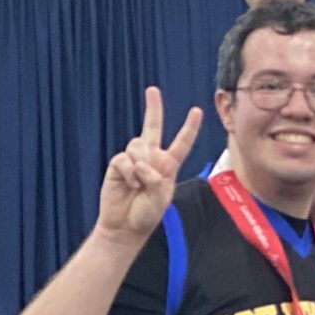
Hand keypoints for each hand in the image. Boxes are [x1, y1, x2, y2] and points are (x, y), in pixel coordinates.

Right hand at [98, 88, 203, 241]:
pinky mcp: (117, 165)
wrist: (125, 225)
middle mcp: (151, 158)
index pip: (181, 143)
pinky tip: (129, 184)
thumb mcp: (161, 197)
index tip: (196, 111)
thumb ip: (156, 179)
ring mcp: (133, 160)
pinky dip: (128, 172)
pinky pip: (124, 159)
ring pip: (138, 146)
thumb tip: (141, 164)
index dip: (189, 128)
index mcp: (168, 165)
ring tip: (138, 184)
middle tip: (152, 90)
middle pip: (152, 127)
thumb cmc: (147, 213)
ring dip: (140, 166)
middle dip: (153, 108)